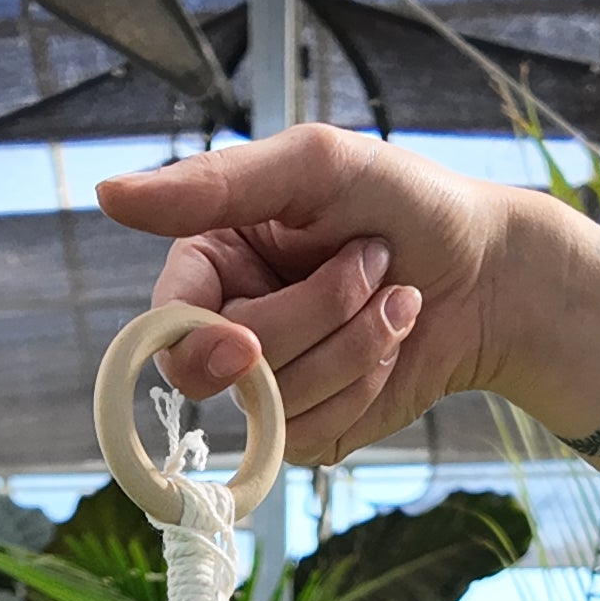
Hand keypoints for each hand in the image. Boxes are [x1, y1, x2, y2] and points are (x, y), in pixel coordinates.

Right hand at [95, 126, 518, 463]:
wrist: (491, 269)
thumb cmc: (404, 202)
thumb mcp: (313, 166)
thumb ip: (212, 184)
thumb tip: (108, 193)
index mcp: (212, 264)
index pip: (166, 324)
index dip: (198, 341)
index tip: (244, 340)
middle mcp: (231, 328)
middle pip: (224, 369)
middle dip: (310, 318)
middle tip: (368, 263)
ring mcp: (272, 387)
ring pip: (273, 406)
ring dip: (351, 346)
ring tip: (394, 296)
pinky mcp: (313, 429)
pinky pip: (312, 433)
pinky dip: (365, 384)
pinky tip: (394, 339)